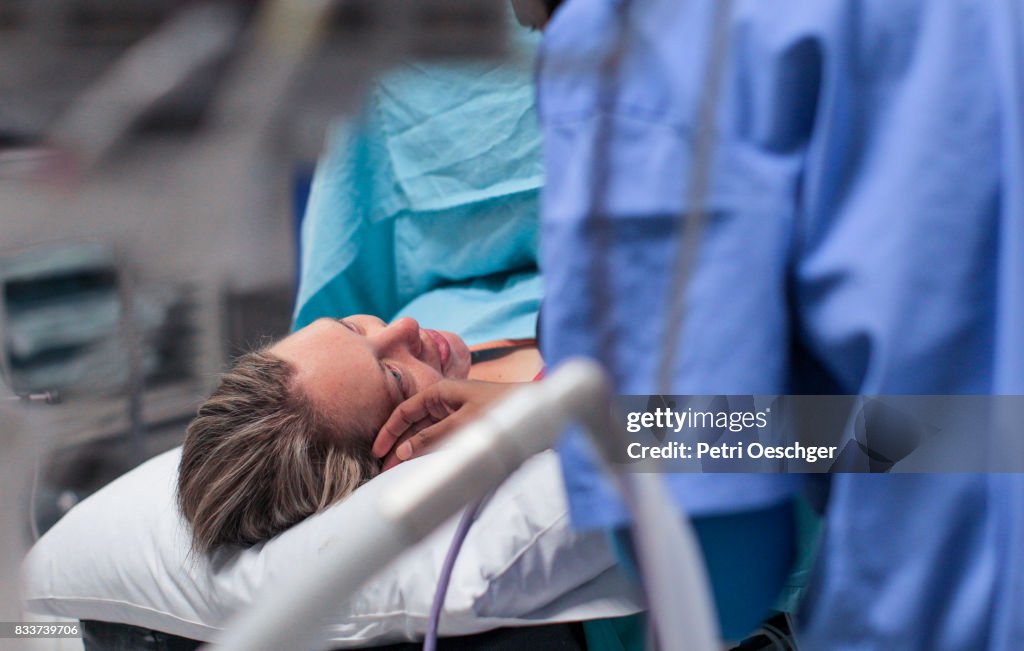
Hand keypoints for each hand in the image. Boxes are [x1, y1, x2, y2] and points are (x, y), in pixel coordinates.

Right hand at [373, 379, 523, 469]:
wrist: (537, 411)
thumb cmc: (502, 410)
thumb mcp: (463, 425)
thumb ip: (431, 439)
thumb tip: (401, 452)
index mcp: (440, 392)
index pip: (404, 412)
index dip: (388, 432)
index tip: (376, 453)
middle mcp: (445, 401)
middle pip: (413, 425)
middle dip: (398, 446)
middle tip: (384, 471)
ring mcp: (455, 413)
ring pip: (426, 434)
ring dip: (412, 452)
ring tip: (398, 474)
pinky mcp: (466, 426)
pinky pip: (441, 440)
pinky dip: (429, 452)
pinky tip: (422, 466)